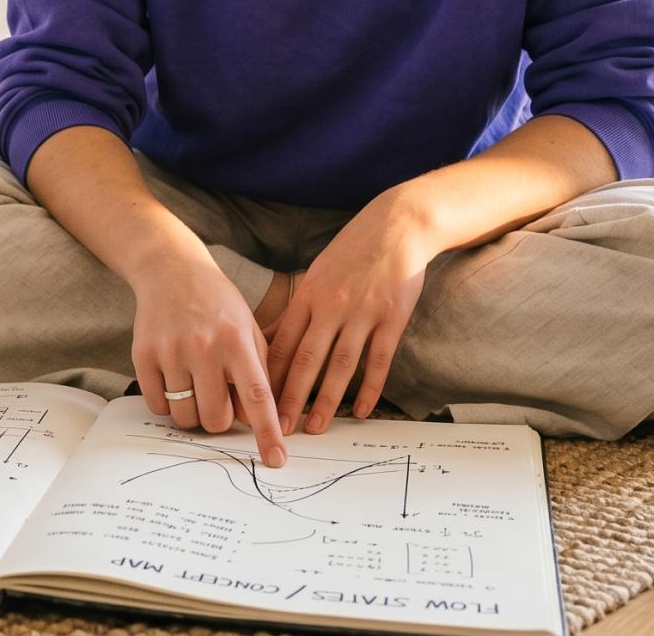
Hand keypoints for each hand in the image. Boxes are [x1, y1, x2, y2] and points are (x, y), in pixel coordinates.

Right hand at [129, 256, 287, 467]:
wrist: (171, 270)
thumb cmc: (217, 304)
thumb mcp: (248, 329)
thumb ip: (257, 372)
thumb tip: (249, 419)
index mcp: (237, 340)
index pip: (257, 396)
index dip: (267, 432)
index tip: (276, 460)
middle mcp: (204, 347)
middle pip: (215, 418)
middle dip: (219, 419)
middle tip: (217, 398)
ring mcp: (171, 351)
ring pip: (185, 417)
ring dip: (192, 413)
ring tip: (194, 386)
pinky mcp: (144, 355)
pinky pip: (157, 405)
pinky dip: (167, 403)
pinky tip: (173, 379)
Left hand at [267, 193, 429, 434]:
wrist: (398, 226)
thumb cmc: (353, 251)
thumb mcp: (317, 273)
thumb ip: (298, 308)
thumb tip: (270, 338)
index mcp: (308, 295)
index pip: (281, 342)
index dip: (268, 375)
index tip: (256, 402)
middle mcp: (331, 306)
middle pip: (306, 359)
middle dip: (289, 397)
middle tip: (279, 427)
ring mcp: (362, 312)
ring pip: (341, 365)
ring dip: (326, 400)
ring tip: (315, 427)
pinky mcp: (392, 318)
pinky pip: (379, 360)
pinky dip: (370, 388)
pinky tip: (361, 411)